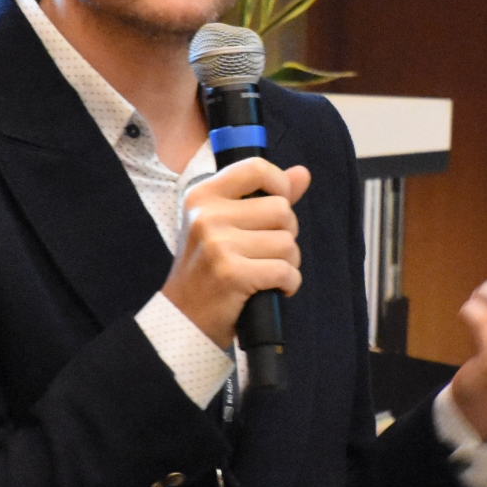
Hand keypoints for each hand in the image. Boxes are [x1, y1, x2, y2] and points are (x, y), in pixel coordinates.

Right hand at [162, 159, 312, 349]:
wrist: (183, 317)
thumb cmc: (208, 268)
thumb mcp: (225, 224)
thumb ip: (264, 196)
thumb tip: (302, 173)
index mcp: (203, 195)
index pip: (257, 169)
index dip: (280, 185)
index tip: (279, 205)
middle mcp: (207, 215)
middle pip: (281, 209)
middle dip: (286, 234)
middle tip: (266, 253)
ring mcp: (218, 245)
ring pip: (287, 243)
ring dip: (288, 262)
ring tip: (266, 272)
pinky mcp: (232, 274)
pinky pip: (285, 271)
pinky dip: (288, 283)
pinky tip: (273, 289)